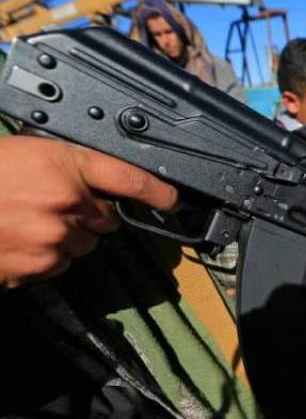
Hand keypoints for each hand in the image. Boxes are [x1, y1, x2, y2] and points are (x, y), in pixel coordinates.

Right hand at [0, 136, 177, 286]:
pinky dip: (47, 257)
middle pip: (107, 218)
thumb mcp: (25, 153)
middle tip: (55, 205)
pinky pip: (62, 264)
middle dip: (90, 214)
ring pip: (86, 244)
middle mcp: (67, 201)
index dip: (157, 190)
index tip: (173, 198)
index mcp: (64, 164)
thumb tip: (97, 183)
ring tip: (28, 222)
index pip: (129, 177)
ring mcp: (55, 236)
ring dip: (68, 237)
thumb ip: (67, 166)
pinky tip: (19, 240)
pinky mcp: (41, 265)